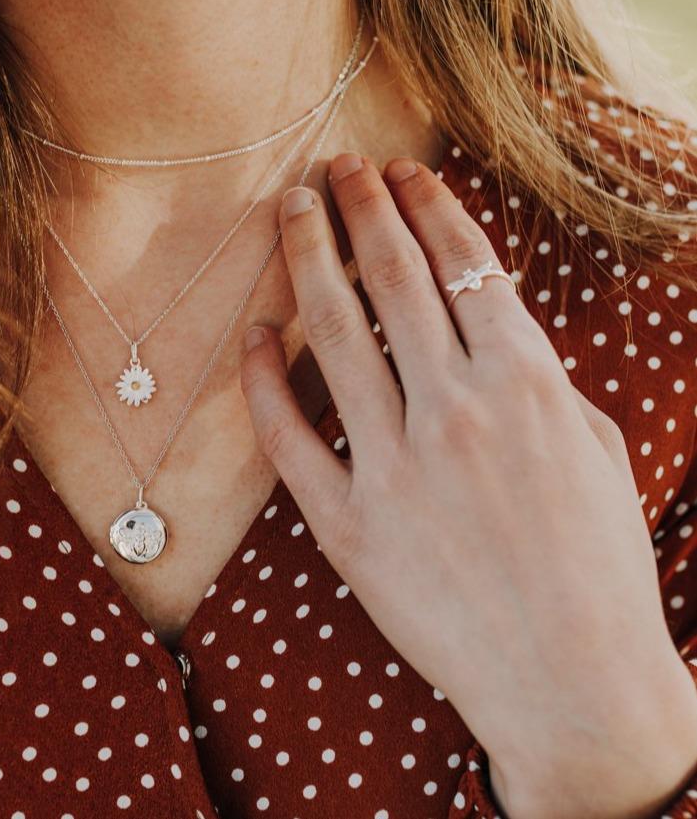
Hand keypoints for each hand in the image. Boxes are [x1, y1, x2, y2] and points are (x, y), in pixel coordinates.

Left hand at [239, 152, 696, 818]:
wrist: (574, 685)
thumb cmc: (597, 567)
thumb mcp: (595, 452)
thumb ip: (539, 382)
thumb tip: (486, 334)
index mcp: (528, 386)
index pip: (465, 266)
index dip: (429, 207)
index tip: (403, 173)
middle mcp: (457, 411)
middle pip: (393, 279)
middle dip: (362, 209)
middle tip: (337, 166)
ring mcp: (395, 465)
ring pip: (334, 334)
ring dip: (310, 259)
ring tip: (292, 211)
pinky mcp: (347, 523)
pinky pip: (288, 434)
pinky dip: (263, 378)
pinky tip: (254, 332)